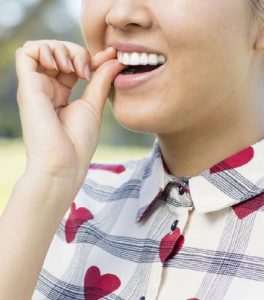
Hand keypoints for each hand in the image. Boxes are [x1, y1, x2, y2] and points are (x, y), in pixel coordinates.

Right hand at [15, 40, 125, 185]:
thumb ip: (101, 80)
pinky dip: (46, 50)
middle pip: (56, 52)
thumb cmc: (78, 141)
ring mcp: (35, 87)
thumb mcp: (94, 105)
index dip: (89, 56)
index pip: (71, 63)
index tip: (110, 58)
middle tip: (88, 69)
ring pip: (41, 48)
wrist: (64, 162)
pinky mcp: (27, 86)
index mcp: (60, 94)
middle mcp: (46, 88)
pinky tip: (64, 66)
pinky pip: (26, 53)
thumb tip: (114, 59)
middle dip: (76, 51)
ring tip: (76, 69)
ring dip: (62, 49)